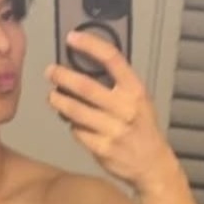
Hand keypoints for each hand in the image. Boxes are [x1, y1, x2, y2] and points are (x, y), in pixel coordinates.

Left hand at [45, 30, 175, 188]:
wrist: (152, 165)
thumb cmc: (142, 129)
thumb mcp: (139, 100)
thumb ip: (118, 84)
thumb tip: (85, 66)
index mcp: (136, 91)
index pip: (112, 59)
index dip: (90, 45)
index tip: (72, 38)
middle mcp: (125, 108)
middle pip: (85, 86)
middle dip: (62, 77)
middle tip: (51, 72)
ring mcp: (113, 130)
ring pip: (75, 110)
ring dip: (59, 101)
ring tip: (53, 96)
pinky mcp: (102, 148)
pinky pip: (77, 131)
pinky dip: (72, 125)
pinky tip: (72, 122)